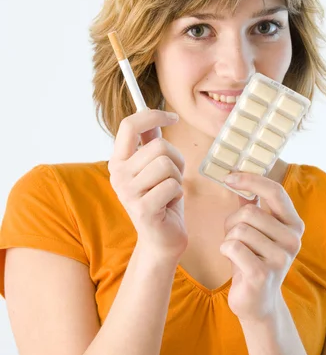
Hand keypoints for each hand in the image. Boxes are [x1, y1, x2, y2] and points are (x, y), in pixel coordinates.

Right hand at [108, 109, 187, 259]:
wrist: (161, 239)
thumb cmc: (162, 201)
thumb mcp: (155, 168)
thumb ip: (150, 144)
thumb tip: (153, 117)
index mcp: (118, 162)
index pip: (129, 125)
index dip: (153, 115)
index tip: (173, 116)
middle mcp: (117, 175)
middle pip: (158, 146)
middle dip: (176, 159)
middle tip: (173, 177)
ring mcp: (128, 193)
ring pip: (167, 165)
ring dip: (178, 178)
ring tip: (170, 192)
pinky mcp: (142, 209)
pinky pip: (172, 185)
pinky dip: (178, 193)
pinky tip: (169, 205)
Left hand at [220, 172, 304, 323]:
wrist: (258, 302)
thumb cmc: (254, 261)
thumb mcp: (257, 231)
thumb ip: (252, 204)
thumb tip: (238, 175)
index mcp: (294, 225)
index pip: (275, 191)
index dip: (251, 180)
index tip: (229, 176)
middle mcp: (293, 240)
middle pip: (250, 212)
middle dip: (233, 222)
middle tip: (234, 237)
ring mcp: (280, 258)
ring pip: (239, 230)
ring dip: (228, 239)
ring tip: (236, 252)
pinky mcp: (263, 274)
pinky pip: (233, 247)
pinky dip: (225, 251)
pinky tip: (233, 262)